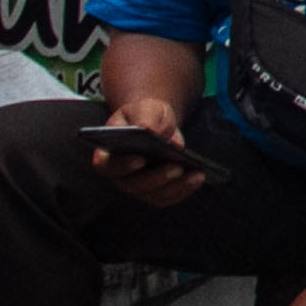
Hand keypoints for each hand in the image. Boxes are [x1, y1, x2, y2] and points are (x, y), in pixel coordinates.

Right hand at [87, 91, 207, 208]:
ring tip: (196, 175)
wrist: (156, 123)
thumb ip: (144, 116)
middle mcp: (120, 175)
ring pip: (153, 194)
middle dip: (157, 177)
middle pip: (134, 184)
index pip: (109, 164)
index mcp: (107, 154)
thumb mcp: (144, 108)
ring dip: (176, 187)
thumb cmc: (146, 115)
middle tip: (177, 167)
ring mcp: (137, 186)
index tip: (140, 159)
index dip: (123, 165)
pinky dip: (184, 190)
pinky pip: (168, 197)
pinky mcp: (155, 191)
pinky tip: (198, 178)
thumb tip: (148, 129)